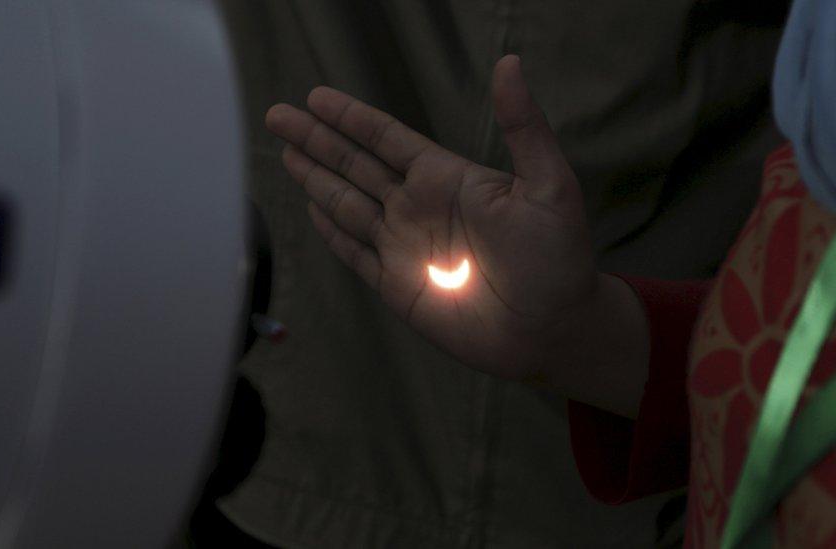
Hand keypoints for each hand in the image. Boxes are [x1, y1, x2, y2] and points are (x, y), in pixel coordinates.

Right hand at [265, 55, 603, 382]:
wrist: (552, 330)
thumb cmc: (558, 258)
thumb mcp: (549, 185)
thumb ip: (523, 127)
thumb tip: (510, 63)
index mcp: (448, 179)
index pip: (387, 138)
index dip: (351, 118)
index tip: (318, 97)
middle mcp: (420, 207)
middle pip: (355, 165)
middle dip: (316, 140)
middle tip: (278, 115)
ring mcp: (405, 247)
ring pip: (347, 204)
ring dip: (315, 179)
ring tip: (284, 153)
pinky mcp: (398, 286)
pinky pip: (355, 253)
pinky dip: (332, 233)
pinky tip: (311, 210)